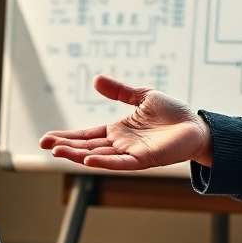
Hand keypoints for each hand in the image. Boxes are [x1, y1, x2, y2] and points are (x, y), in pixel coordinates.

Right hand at [40, 75, 213, 168]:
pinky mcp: (145, 159)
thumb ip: (120, 91)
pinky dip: (104, 162)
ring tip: (58, 152)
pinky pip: (121, 162)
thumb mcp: (142, 96)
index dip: (67, 136)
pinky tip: (88, 161)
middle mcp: (121, 144)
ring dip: (78, 155)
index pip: (87, 135)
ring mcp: (131, 152)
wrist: (197, 125)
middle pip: (87, 147)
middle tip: (44, 145)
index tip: (47, 138)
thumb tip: (96, 79)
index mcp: (118, 130)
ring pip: (99, 156)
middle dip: (65, 146)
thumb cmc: (172, 113)